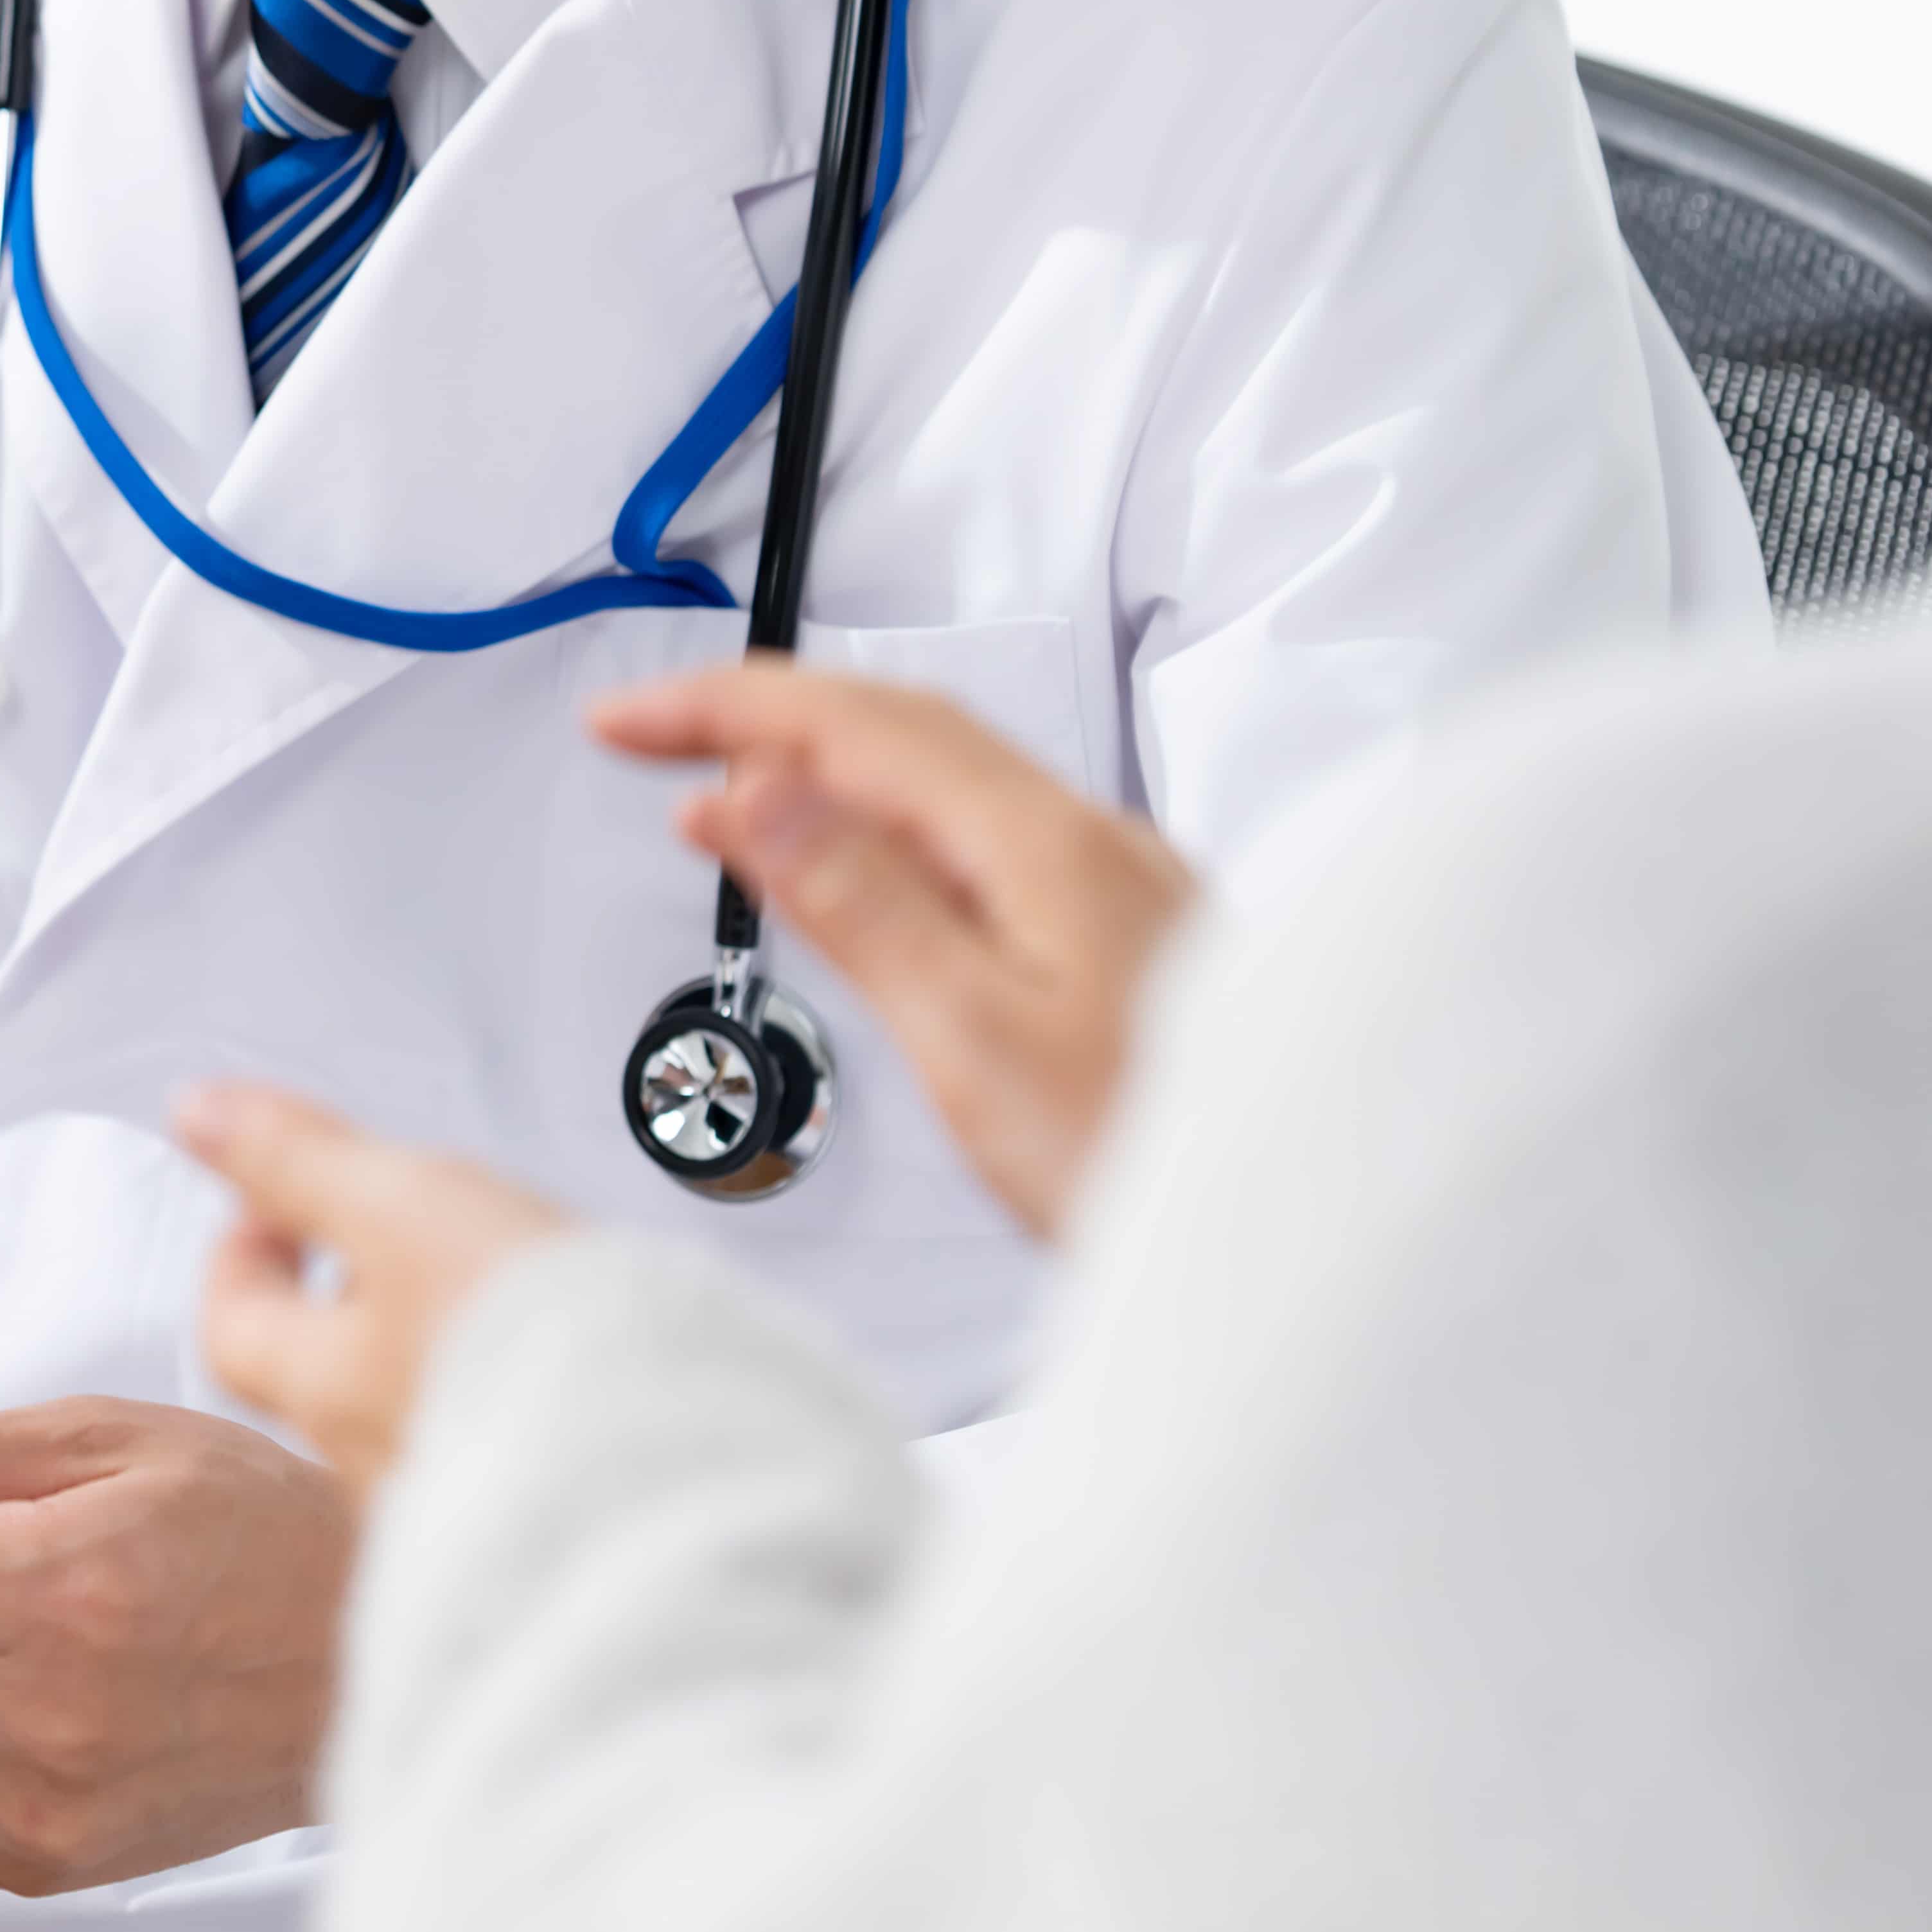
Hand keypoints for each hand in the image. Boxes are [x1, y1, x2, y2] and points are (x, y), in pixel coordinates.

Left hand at [184, 1081, 565, 1495]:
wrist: (674, 1472)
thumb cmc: (534, 1341)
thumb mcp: (404, 1206)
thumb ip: (297, 1161)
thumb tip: (197, 1113)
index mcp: (326, 1386)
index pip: (233, 1324)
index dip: (247, 1250)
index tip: (281, 1203)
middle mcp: (374, 1468)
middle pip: (324, 1379)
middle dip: (352, 1306)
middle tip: (405, 1240)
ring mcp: (458, 1507)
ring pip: (415, 1421)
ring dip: (440, 1358)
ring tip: (506, 1301)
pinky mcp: (541, 1532)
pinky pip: (504, 1463)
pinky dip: (518, 1412)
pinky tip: (573, 1379)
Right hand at [586, 665, 1194, 1238]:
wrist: (1303, 1223)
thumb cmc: (1153, 1154)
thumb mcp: (973, 1041)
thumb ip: (863, 905)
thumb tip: (759, 794)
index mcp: (1044, 847)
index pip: (852, 726)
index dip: (724, 707)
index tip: (628, 720)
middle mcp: (1089, 842)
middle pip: (900, 728)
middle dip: (761, 714)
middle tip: (649, 733)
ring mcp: (1114, 883)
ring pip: (943, 779)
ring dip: (821, 766)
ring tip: (721, 795)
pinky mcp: (1121, 934)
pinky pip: (980, 837)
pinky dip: (888, 826)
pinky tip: (862, 867)